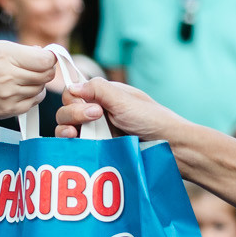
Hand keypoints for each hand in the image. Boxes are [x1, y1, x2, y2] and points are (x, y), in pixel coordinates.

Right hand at [0, 40, 57, 125]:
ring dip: (37, 83)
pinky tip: (18, 90)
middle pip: (46, 74)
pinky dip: (30, 96)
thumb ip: (12, 50)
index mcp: (3, 54)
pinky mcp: (7, 110)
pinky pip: (32, 103)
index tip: (42, 54)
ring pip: (41, 89)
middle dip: (44, 69)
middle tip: (34, 66)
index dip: (47, 56)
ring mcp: (9, 95)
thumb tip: (35, 53)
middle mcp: (9, 75)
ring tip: (22, 78)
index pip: (45, 59)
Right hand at [53, 78, 183, 141]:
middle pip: (66, 110)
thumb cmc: (153, 120)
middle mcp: (96, 113)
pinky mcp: (96, 150)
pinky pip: (74, 146)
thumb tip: (72, 86)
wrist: (170, 148)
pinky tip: (74, 143)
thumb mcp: (125, 100)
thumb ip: (98, 89)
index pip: (74, 93)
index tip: (89, 105)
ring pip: (66, 128)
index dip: (74, 98)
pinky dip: (69, 144)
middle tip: (94, 118)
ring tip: (74, 134)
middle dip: (72, 113)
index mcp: (103, 97)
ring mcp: (95, 133)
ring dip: (65, 128)